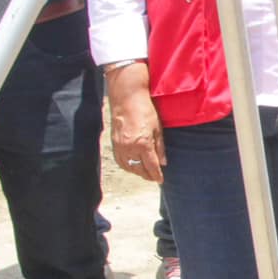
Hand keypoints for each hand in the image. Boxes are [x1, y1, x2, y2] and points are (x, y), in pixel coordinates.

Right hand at [105, 63, 165, 182]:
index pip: (151, 166)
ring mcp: (120, 146)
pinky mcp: (114, 143)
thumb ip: (160, 147)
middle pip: (139, 169)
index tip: (161, 180)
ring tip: (145, 172)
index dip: (156, 175)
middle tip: (154, 177)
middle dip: (148, 175)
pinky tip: (133, 166)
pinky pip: (120, 161)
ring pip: (129, 167)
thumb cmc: (145, 110)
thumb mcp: (157, 128)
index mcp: (143, 143)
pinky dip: (127, 166)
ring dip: (137, 172)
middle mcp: (130, 147)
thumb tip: (163, 162)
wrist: (126, 98)